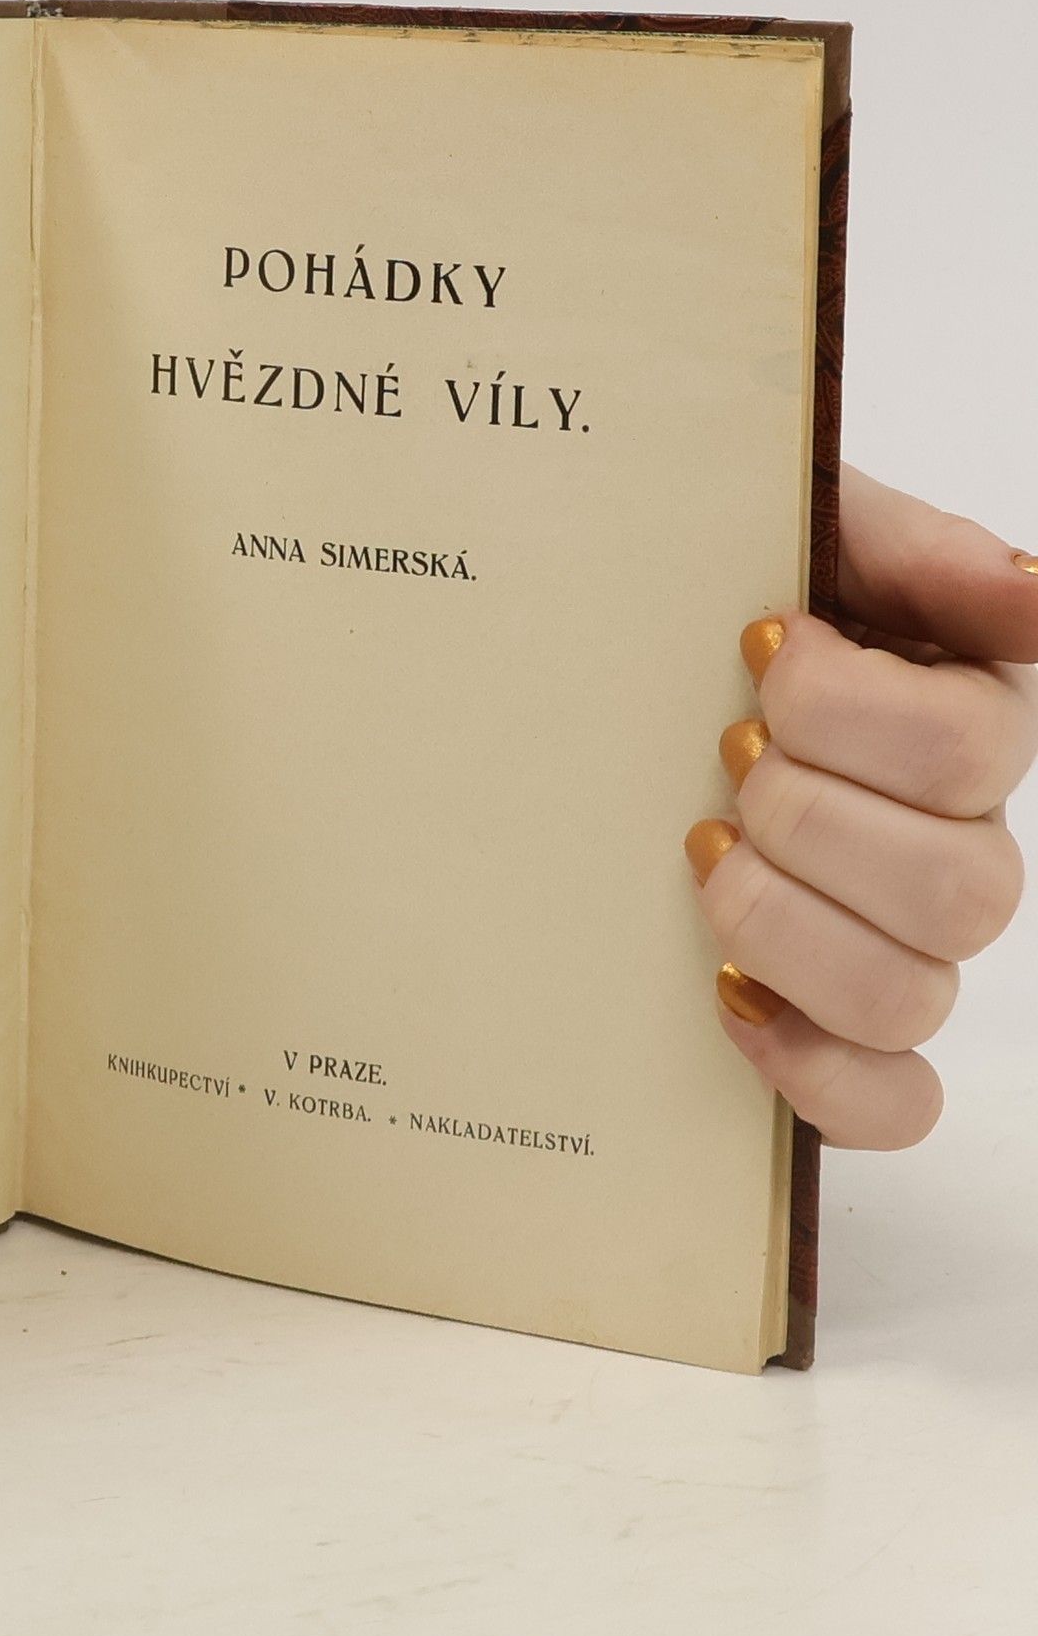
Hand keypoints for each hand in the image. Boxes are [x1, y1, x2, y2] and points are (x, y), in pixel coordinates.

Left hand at [686, 466, 1037, 1147]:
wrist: (636, 672)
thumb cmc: (730, 602)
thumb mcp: (814, 534)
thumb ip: (915, 549)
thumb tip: (1034, 591)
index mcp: (969, 723)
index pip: (970, 750)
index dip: (845, 708)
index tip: (756, 648)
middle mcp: (958, 845)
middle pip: (959, 891)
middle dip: (806, 816)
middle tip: (724, 754)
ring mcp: (904, 945)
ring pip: (908, 996)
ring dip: (786, 926)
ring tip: (704, 850)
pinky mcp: (838, 1026)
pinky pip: (888, 1101)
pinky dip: (815, 1070)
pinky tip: (731, 994)